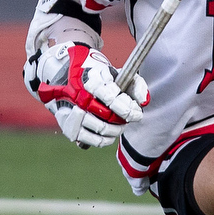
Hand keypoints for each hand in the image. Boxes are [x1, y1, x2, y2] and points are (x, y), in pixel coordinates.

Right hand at [24, 42, 149, 147]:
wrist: (73, 79)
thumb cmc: (102, 79)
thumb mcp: (120, 74)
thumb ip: (136, 85)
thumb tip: (143, 102)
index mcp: (91, 81)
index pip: (111, 99)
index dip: (127, 108)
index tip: (137, 112)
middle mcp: (79, 97)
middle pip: (107, 115)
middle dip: (122, 119)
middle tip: (128, 118)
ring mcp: (73, 114)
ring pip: (100, 129)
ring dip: (116, 130)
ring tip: (121, 125)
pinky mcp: (70, 128)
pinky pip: (92, 140)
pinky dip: (105, 140)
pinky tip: (111, 133)